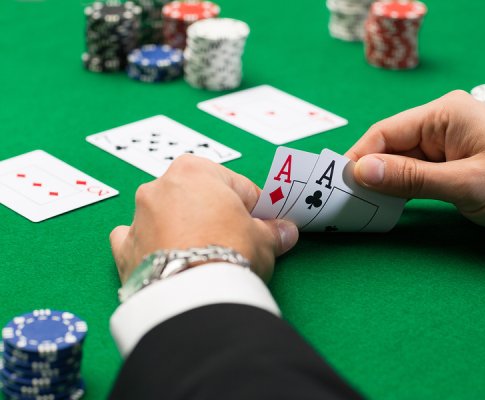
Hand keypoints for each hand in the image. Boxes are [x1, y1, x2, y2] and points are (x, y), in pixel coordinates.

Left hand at [110, 155, 298, 283]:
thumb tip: (285, 232)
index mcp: (195, 171)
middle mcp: (161, 186)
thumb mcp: (264, 240)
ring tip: (203, 256)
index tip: (262, 224)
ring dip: (182, 228)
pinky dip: (150, 247)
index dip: (254, 208)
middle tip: (235, 241)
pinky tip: (167, 260)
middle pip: (198, 198)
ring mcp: (138, 217)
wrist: (193, 296)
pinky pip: (138, 240)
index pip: (237, 186)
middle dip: (215, 215)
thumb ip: (273, 231)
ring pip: (166, 216)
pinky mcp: (124, 249)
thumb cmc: (230, 252)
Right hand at [346, 90, 484, 232]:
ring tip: (360, 206)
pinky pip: (417, 174)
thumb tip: (361, 171)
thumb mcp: (463, 185)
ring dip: (385, 183)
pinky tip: (387, 205)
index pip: (387, 132)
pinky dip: (402, 189)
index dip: (359, 157)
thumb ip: (410, 178)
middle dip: (369, 173)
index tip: (339, 185)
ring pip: (402, 163)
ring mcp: (448, 146)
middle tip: (345, 201)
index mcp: (444, 114)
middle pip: (391, 147)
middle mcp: (442, 124)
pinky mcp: (453, 165)